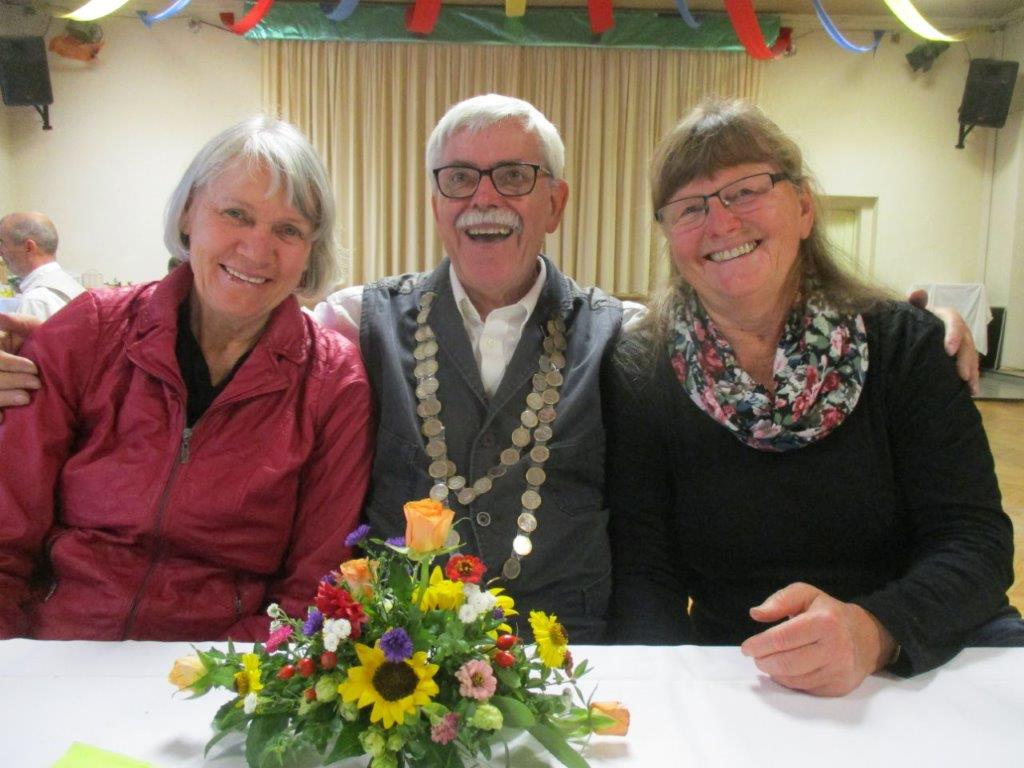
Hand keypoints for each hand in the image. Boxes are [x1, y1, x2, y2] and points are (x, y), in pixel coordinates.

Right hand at [0, 313, 41, 422]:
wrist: (53, 355)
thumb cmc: (40, 338)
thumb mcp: (28, 326)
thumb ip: (14, 322)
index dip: (9, 363)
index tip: (33, 368)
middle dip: (11, 381)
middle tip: (36, 384)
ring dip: (3, 398)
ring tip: (26, 399)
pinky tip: (3, 417)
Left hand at [740, 582, 896, 696]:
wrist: (867, 638)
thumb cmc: (830, 614)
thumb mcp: (806, 594)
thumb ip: (780, 600)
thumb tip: (756, 613)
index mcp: (825, 622)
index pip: (783, 638)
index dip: (760, 645)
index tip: (747, 647)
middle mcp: (835, 648)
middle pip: (787, 663)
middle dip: (763, 661)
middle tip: (756, 657)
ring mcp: (839, 671)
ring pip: (794, 680)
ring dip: (774, 672)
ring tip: (769, 661)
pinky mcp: (839, 687)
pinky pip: (805, 689)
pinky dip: (789, 681)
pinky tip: (786, 670)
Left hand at [907, 289, 979, 394]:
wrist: (909, 330)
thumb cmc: (910, 320)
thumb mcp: (910, 311)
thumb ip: (914, 303)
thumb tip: (916, 293)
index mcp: (944, 316)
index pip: (953, 320)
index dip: (954, 334)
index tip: (949, 350)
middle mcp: (956, 329)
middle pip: (966, 341)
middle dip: (965, 358)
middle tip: (962, 374)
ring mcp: (959, 343)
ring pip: (971, 355)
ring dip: (972, 370)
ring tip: (970, 385)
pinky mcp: (959, 356)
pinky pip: (969, 366)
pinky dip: (972, 378)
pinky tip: (972, 391)